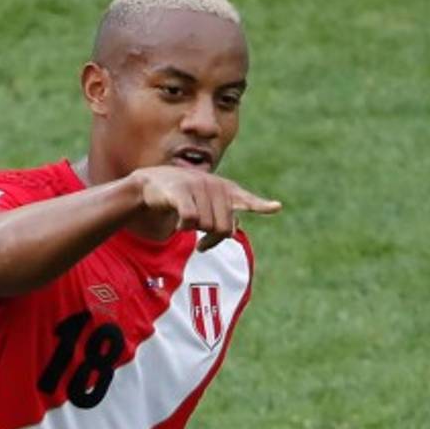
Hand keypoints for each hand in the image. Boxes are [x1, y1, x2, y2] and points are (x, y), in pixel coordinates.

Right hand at [134, 167, 281, 251]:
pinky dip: (183, 227)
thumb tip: (232, 231)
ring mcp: (198, 186)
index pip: (246, 200)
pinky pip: (190, 220)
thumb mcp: (205, 205)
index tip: (276, 207)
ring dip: (194, 232)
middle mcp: (215, 186)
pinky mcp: (181, 191)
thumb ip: (222, 216)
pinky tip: (178, 225)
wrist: (153, 183)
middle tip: (203, 245)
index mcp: (225, 189)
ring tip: (186, 226)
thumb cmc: (184, 197)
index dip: (260, 205)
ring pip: (206, 226)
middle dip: (213, 241)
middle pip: (224, 228)